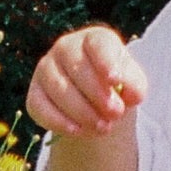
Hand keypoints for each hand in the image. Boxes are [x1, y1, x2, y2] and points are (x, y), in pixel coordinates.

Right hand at [27, 24, 147, 139]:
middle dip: (97, 94)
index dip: (106, 61)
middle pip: (77, 67)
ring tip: (103, 128)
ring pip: (58, 88)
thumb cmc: (115, 85)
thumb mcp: (132, 84)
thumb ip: (135, 86)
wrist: (95, 101)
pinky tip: (77, 131)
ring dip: (82, 111)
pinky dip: (58, 121)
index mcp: (93, 39)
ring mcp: (46, 69)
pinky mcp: (35, 94)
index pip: (98, 44)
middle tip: (115, 114)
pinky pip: (40, 106)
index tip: (115, 80)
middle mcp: (66, 48)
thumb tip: (131, 95)